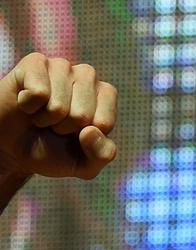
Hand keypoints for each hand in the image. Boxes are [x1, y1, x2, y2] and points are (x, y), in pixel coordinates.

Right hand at [0, 53, 116, 179]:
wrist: (12, 147)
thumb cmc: (53, 151)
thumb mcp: (84, 164)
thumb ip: (102, 155)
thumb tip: (90, 131)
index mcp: (106, 96)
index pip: (105, 122)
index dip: (86, 137)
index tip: (75, 134)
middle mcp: (87, 76)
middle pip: (82, 115)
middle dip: (64, 128)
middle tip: (54, 125)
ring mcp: (62, 66)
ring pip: (59, 106)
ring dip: (46, 118)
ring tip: (41, 114)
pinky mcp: (35, 62)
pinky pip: (38, 93)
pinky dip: (29, 106)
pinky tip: (26, 102)